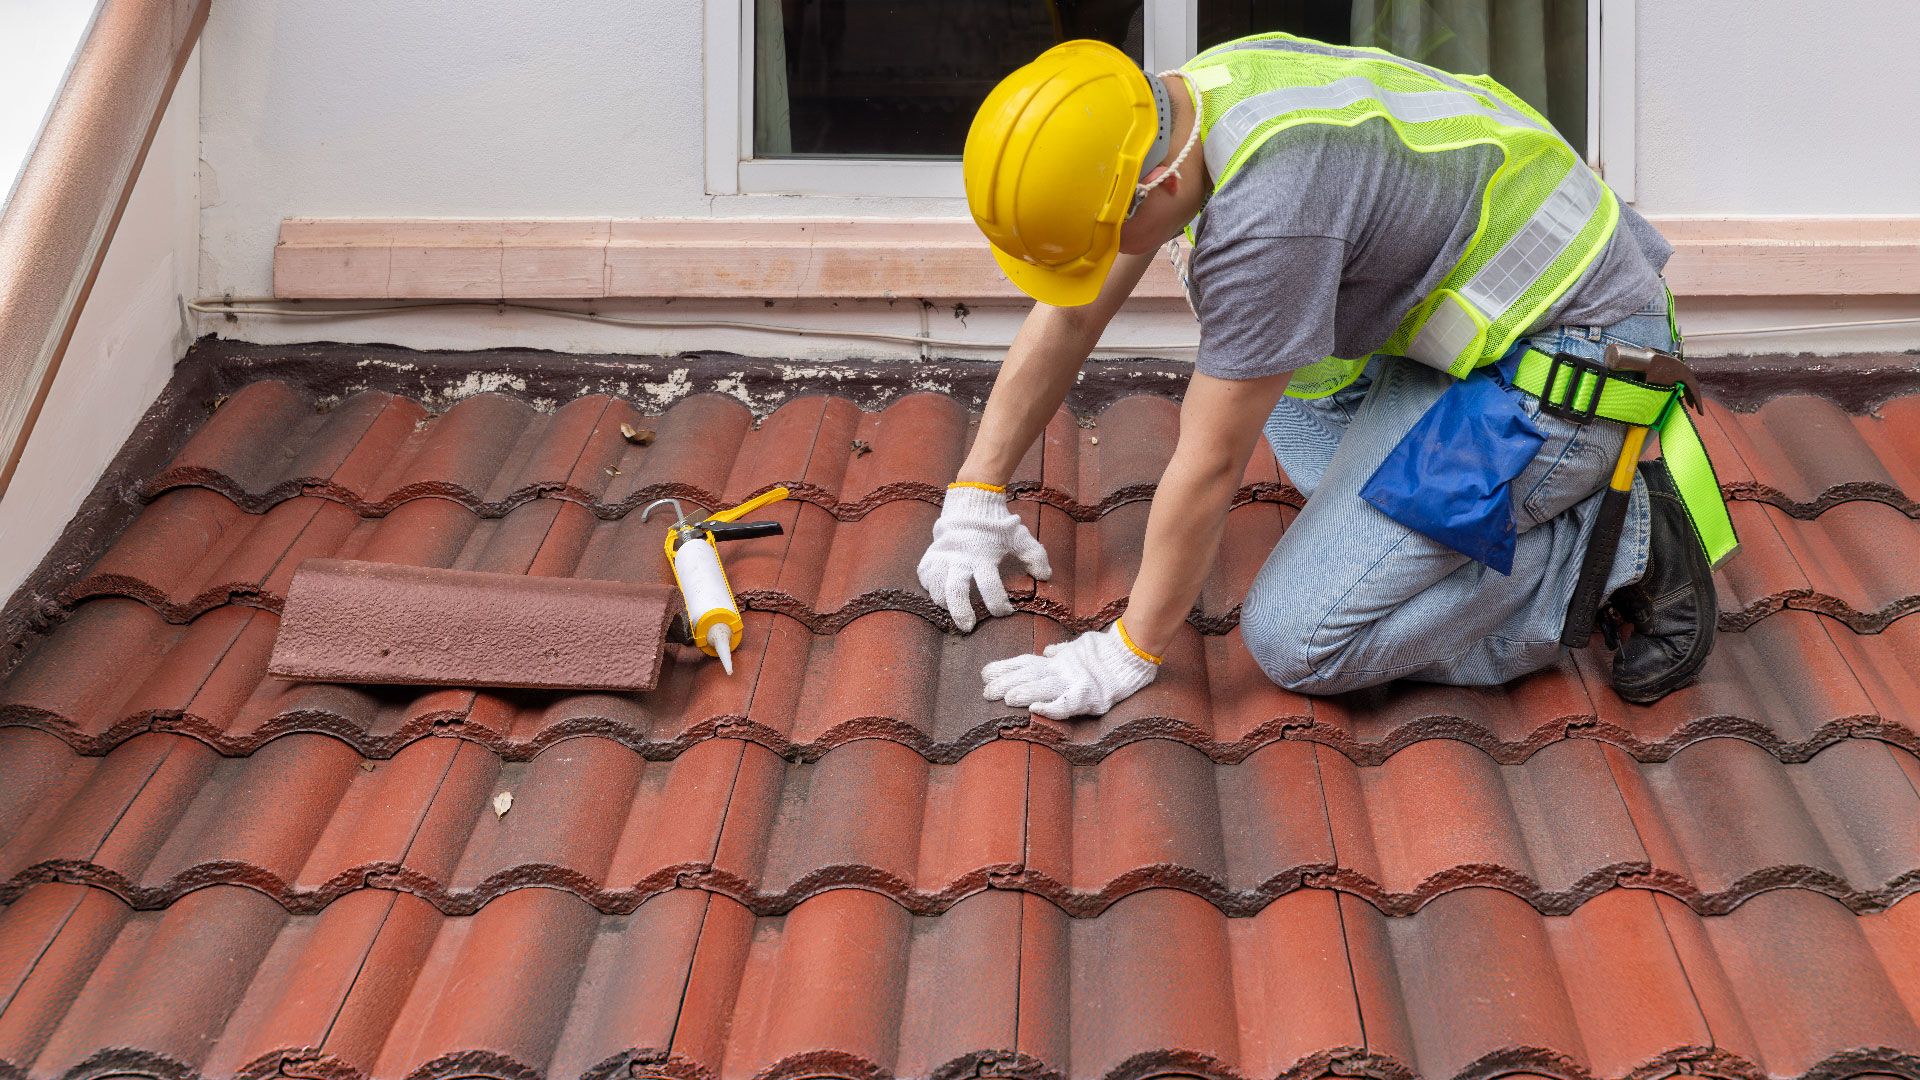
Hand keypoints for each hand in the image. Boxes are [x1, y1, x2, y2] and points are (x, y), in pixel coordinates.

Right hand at [917, 485, 1050, 630]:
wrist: (971, 502)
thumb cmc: (997, 524)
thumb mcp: (1019, 536)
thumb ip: (1035, 555)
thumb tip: (1045, 576)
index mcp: (983, 555)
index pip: (990, 586)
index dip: (998, 604)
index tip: (1007, 612)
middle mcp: (960, 557)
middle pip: (955, 591)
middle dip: (961, 612)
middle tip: (967, 627)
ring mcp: (943, 556)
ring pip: (937, 587)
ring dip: (945, 602)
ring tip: (953, 610)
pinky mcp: (931, 554)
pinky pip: (925, 576)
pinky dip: (931, 587)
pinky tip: (940, 591)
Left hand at [981, 622, 1158, 718]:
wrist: (1132, 654)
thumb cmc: (1107, 652)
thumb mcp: (1081, 647)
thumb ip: (1063, 651)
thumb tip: (1049, 651)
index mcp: (1059, 660)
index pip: (1027, 663)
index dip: (1005, 668)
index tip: (985, 673)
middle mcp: (1063, 670)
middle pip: (1029, 675)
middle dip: (1006, 682)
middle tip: (985, 691)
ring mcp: (1075, 682)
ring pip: (1044, 687)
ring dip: (1023, 693)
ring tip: (1004, 698)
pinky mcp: (1089, 696)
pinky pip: (1067, 704)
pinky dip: (1051, 707)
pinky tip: (1036, 710)